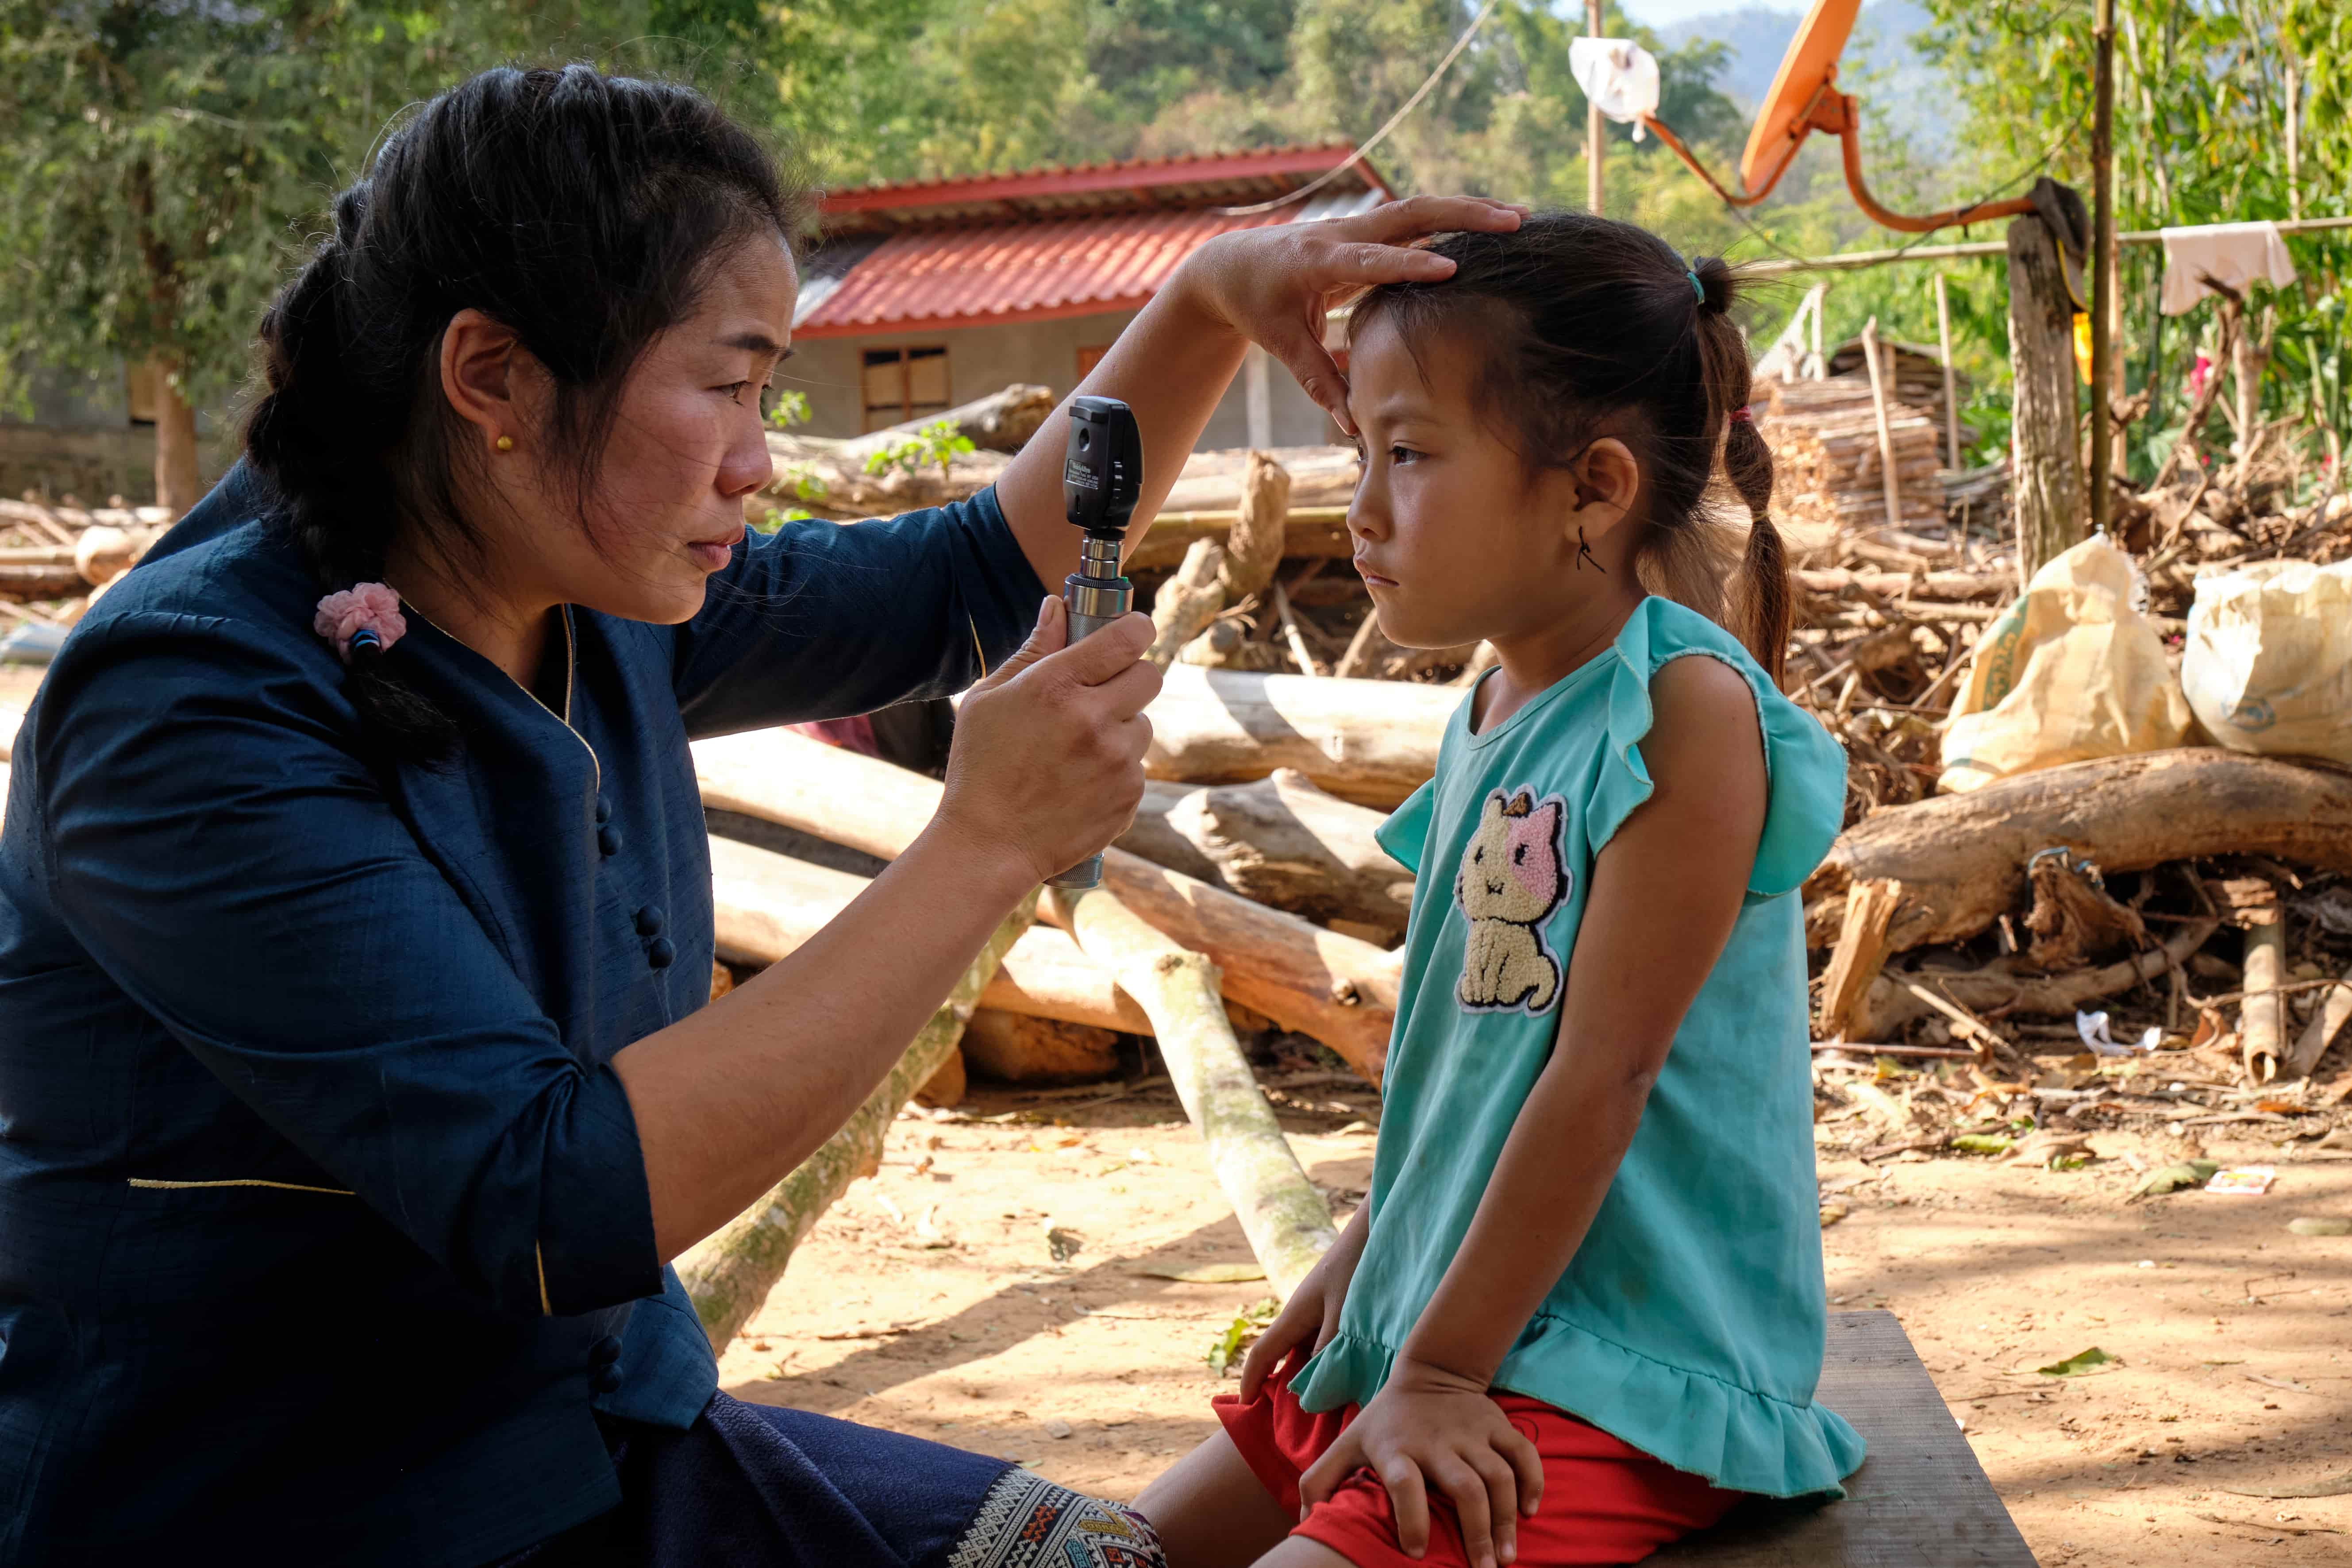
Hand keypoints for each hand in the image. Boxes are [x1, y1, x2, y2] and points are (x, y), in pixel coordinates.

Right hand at [934, 596, 1158, 884]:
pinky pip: (1136, 765)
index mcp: (1055, 686)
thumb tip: (1059, 606)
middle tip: (1099, 694)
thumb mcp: (989, 699)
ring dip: (1120, 728)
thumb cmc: (980, 767)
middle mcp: (1093, 719)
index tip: (1130, 633)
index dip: (1135, 628)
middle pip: (1149, 676)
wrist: (989, 846)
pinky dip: (1115, 769)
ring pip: (1142, 723)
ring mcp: (1116, 760)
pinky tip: (1078, 782)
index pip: (1127, 637)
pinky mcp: (1129, 795)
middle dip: (1128, 678)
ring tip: (1077, 750)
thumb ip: (1033, 649)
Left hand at [1175, 195, 1526, 435]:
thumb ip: (1318, 381)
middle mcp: (1342, 232)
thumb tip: (1353, 426)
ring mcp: (1357, 224)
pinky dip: (1454, 218)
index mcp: (1316, 259)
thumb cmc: (1256, 305)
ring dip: (1469, 210)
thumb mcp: (1281, 344)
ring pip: (1420, 208)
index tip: (1449, 268)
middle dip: (1463, 215)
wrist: (1232, 264)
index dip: (1409, 264)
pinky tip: (1493, 225)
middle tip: (1514, 220)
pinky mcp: (1368, 229)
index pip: (1370, 259)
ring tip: (1520, 218)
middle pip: (1409, 213)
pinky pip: (1416, 218)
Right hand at [1239, 1207, 1369, 1402]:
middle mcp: (1303, 1314)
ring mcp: (1320, 1311)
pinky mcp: (1338, 1309)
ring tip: (1326, 1410)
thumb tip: (1311, 1392)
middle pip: (1285, 1357)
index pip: (1263, 1353)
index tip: (1246, 1406)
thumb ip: (1330, 1351)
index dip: (1252, 1380)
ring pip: (1308, 1352)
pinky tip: (1349, 1379)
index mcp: (1295, 1314)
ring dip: (1313, 1378)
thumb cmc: (1358, 1266)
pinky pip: (1326, 1343)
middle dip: (1285, 1388)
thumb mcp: (1344, 1313)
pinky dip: (1330, 1364)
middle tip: (1295, 1424)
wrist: (1376, 1230)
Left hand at [1297, 1357, 1542, 1567]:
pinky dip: (1532, 1482)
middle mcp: (1437, 1442)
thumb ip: (1320, 1478)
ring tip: (1506, 1556)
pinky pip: (1523, 1455)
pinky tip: (1531, 1512)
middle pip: (1464, 1487)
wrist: (1431, 1370)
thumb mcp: (1348, 1441)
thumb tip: (1306, 1518)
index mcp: (1398, 1450)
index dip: (1410, 1519)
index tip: (1414, 1553)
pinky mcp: (1498, 1426)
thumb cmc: (1386, 1421)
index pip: (1405, 1484)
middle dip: (1476, 1533)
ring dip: (1506, 1520)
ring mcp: (1471, 1433)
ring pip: (1497, 1477)